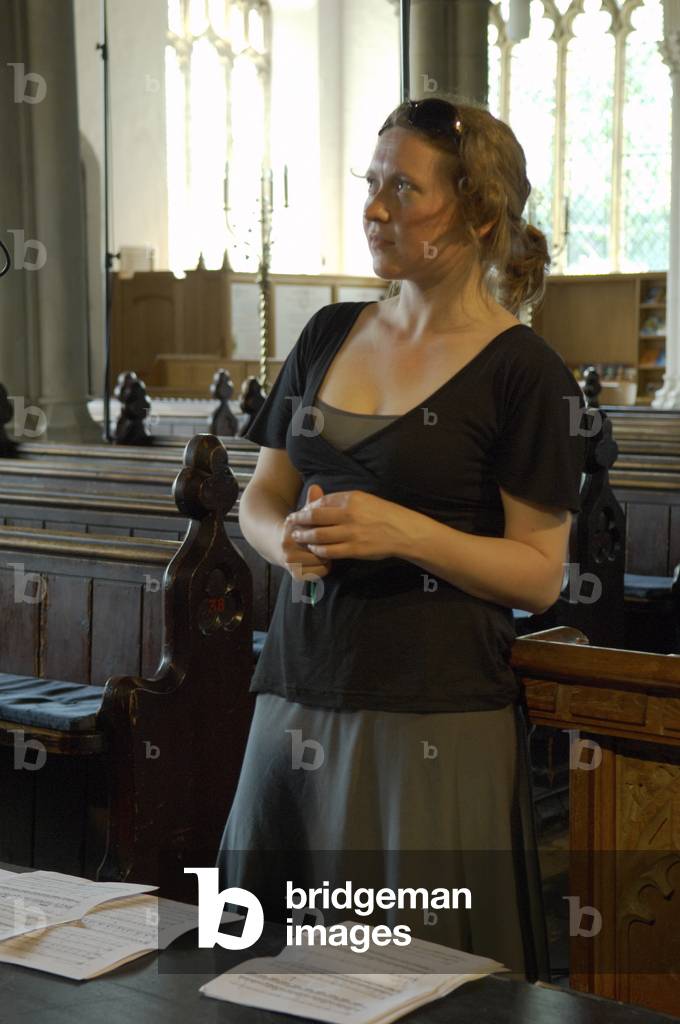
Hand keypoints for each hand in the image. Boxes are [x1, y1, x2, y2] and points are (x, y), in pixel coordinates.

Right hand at [279, 483, 332, 581]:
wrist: (274, 543)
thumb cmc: (296, 526)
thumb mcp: (302, 513)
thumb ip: (311, 502)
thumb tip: (316, 487)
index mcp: (291, 529)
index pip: (319, 533)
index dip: (328, 531)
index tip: (331, 529)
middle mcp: (288, 547)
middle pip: (322, 549)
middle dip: (330, 546)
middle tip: (333, 542)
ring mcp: (290, 562)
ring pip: (321, 562)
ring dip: (327, 558)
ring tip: (326, 552)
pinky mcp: (295, 575)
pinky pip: (318, 574)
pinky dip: (322, 569)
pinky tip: (320, 562)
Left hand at [285, 486, 406, 561]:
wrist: (404, 532)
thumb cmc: (385, 514)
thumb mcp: (366, 499)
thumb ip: (344, 500)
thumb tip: (321, 503)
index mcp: (352, 499)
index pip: (322, 502)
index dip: (307, 507)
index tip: (300, 511)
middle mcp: (350, 514)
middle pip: (315, 517)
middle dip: (299, 520)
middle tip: (290, 523)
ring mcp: (352, 533)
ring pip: (319, 535)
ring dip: (305, 536)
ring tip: (298, 536)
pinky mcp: (355, 549)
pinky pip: (330, 551)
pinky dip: (319, 550)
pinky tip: (314, 549)